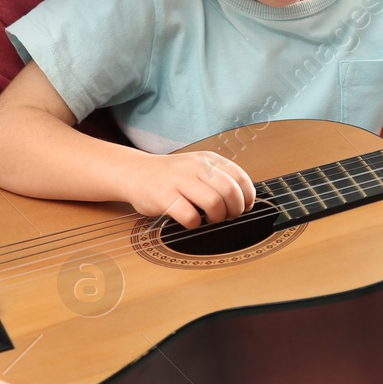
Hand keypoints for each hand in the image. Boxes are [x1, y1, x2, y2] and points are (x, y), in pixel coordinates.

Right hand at [128, 150, 255, 227]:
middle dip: (234, 209)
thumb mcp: (198, 168)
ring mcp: (179, 180)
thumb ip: (219, 179)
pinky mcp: (164, 197)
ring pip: (214, 202)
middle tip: (227, 216)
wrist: (134, 173)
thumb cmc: (170, 177)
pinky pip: (190, 216)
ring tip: (210, 218)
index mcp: (208, 159)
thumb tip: (244, 201)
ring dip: (217, 217)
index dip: (247, 196)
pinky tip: (190, 220)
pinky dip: (195, 223)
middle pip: (230, 191)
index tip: (244, 207)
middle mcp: (195, 166)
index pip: (239, 176)